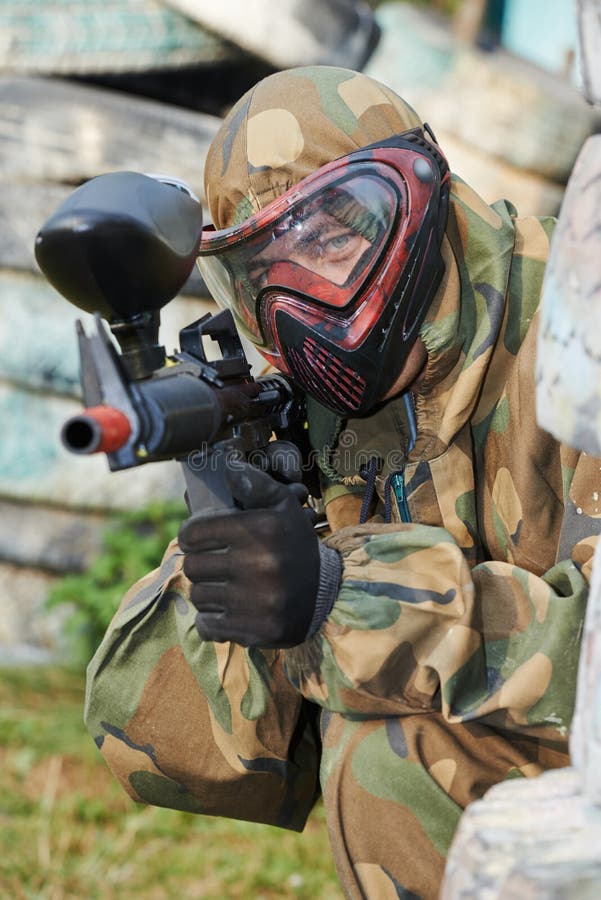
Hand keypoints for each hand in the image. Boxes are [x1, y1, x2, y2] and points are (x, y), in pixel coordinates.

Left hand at [178, 461, 340, 647]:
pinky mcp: (254, 630)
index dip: (191, 534)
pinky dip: (211, 620)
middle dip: (199, 562)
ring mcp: (256, 601)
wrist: (326, 595)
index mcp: (262, 530)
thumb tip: (229, 467)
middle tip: (212, 563)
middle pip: (192, 565)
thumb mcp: (284, 508)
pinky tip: (227, 610)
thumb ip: (256, 484)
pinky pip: (207, 625)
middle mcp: (259, 564)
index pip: (195, 532)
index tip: (198, 538)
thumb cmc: (295, 546)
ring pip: (198, 595)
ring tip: (222, 586)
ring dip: (206, 590)